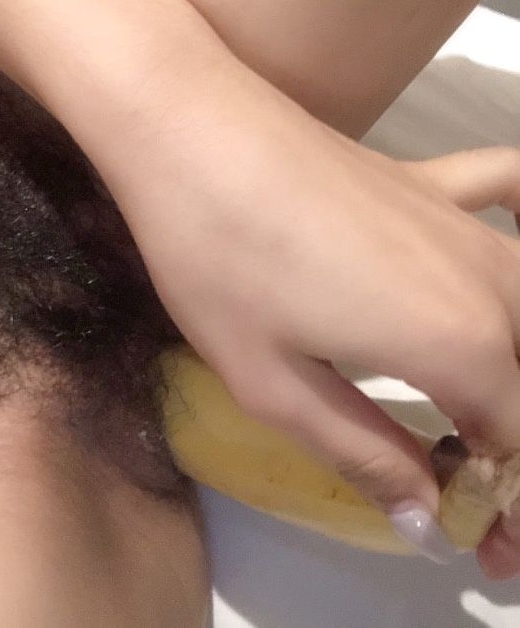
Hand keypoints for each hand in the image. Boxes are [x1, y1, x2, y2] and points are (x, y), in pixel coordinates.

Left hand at [109, 56, 519, 575]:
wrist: (193, 131)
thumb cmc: (220, 262)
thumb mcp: (275, 385)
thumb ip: (365, 452)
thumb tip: (427, 517)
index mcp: (458, 343)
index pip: (516, 442)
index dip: (503, 502)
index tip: (482, 547)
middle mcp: (488, 280)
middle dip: (510, 447)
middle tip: (465, 488)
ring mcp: (464, 221)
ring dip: (515, 370)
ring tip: (474, 414)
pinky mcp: (431, 181)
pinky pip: (510, 196)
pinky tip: (511, 245)